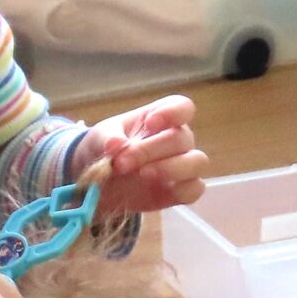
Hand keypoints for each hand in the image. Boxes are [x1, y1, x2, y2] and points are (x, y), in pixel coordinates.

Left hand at [81, 95, 208, 213]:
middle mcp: (178, 139)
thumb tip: (116, 145)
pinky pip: (195, 189)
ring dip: (171, 168)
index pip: (183, 107)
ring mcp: (183, 165)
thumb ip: (107, 138)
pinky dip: (179, 190)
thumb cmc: (106, 148)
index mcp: (161, 118)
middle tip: (121, 162)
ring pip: (197, 162)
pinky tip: (156, 190)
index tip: (150, 123)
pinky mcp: (182, 190)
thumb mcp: (99, 137)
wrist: (100, 181)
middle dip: (150, 150)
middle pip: (181, 138)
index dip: (172, 113)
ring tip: (143, 174)